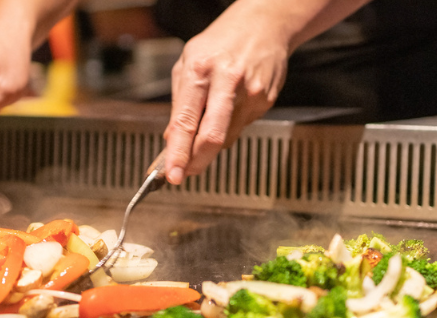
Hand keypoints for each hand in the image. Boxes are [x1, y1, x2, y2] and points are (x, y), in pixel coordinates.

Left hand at [160, 15, 288, 184]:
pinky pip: (240, 127)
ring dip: (211, 142)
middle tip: (184, 174)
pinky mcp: (265, 101)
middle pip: (212, 137)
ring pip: (226, 137)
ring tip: (207, 121)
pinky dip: (228, 126)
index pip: (186, 121)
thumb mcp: (187, 63)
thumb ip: (178, 103)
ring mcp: (250, 93)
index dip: (178, 153)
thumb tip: (171, 139)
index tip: (171, 174)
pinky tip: (228, 107)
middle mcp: (227, 81)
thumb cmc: (221, 42)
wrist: (264, 24)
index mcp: (200, 69)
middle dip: (196, 162)